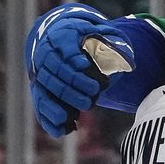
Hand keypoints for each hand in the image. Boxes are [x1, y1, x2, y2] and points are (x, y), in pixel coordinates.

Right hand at [25, 4, 134, 136]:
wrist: (69, 42)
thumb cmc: (91, 39)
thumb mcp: (104, 34)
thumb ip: (113, 44)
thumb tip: (124, 61)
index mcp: (62, 33)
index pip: (62, 42)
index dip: (71, 54)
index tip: (84, 64)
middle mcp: (46, 52)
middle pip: (53, 68)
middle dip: (72, 82)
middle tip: (93, 92)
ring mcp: (41, 72)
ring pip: (43, 89)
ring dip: (56, 104)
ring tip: (72, 118)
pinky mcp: (40, 89)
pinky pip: (40, 104)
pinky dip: (48, 118)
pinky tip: (62, 130)